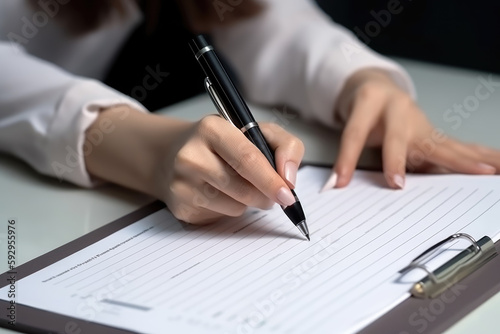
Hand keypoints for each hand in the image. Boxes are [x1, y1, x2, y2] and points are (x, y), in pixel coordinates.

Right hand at [156, 115, 303, 223]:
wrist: (169, 155)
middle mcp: (191, 156)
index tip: (288, 194)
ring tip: (236, 184)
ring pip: (235, 207)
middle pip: (244, 189)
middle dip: (266, 195)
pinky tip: (218, 194)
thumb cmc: (220, 144)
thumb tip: (289, 178)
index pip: (248, 158)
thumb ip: (285, 146)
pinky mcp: (180, 207)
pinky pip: (221, 218)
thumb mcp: (255, 131)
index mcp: (212, 129)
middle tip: (273, 193)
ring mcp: (182, 184)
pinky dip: (229, 208)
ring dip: (247, 202)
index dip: (271, 180)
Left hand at [324, 68, 499, 189]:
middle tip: (396, 184)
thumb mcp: (351, 125)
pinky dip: (478, 158)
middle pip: (399, 137)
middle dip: (398, 160)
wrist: (381, 89)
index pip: (356, 133)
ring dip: (463, 161)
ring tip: (487, 173)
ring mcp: (421, 122)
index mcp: (370, 103)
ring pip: (438, 143)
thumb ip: (345, 155)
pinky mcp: (434, 134)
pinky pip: (457, 149)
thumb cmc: (365, 110)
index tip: (339, 183)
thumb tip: (335, 187)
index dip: (346, 158)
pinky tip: (496, 167)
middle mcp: (399, 110)